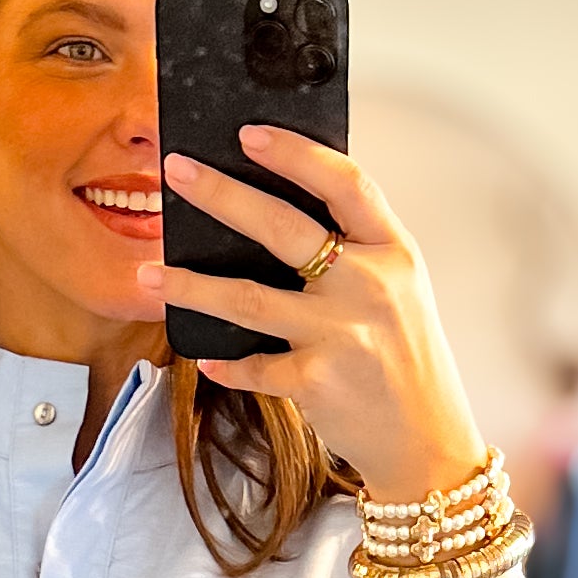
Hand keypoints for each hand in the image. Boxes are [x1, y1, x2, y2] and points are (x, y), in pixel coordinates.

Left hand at [140, 128, 487, 505]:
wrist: (427, 443)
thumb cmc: (407, 362)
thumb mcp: (400, 292)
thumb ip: (357, 252)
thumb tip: (281, 212)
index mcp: (393, 252)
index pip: (343, 183)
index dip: (294, 153)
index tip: (248, 134)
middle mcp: (369, 285)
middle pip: (283, 227)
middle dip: (222, 194)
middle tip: (176, 171)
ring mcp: (341, 334)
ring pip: (248, 298)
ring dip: (192, 285)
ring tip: (150, 272)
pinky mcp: (316, 381)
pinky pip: (254, 365)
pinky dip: (226, 364)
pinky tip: (204, 358)